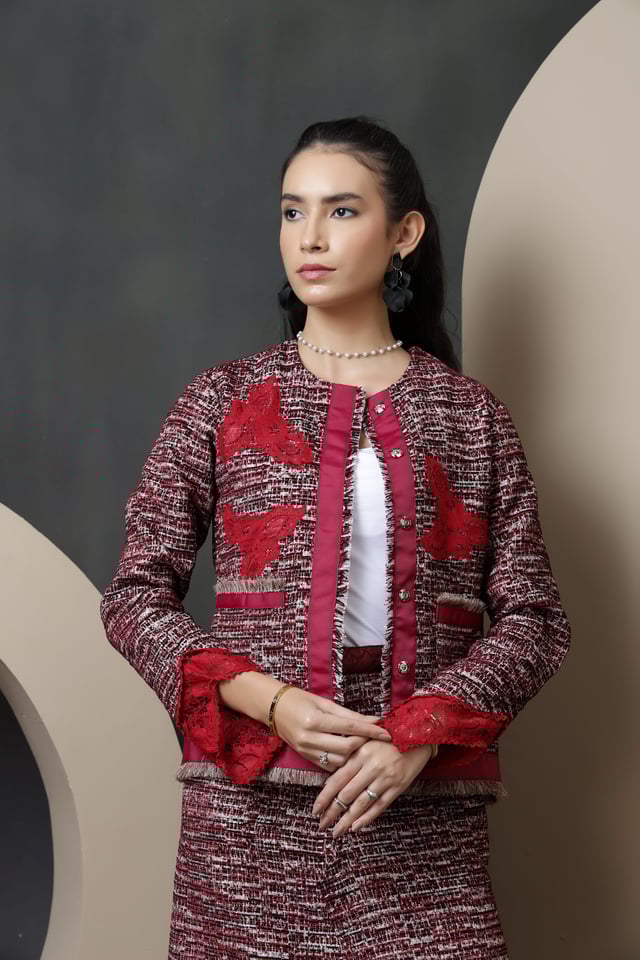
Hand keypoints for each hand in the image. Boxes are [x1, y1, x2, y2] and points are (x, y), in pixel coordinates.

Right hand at [271, 687, 392, 769]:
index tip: (387, 733)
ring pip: (339, 761)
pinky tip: (348, 752)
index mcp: (316, 720)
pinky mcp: (305, 757)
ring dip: (353, 754)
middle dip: (363, 744)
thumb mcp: (325, 703)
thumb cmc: (301, 700)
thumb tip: (374, 720)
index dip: (370, 731)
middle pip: (346, 748)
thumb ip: (349, 715)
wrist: (274, 708)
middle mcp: (310, 738)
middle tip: (374, 738)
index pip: (350, 728)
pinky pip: (329, 765)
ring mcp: (307, 750)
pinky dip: (341, 760)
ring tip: (362, 744)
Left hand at [312, 738, 436, 836]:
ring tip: (336, 831)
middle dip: (332, 812)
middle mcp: (371, 767)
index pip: (337, 779)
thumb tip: (330, 776)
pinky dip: (367, 818)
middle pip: (346, 794)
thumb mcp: (366, 740)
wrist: (418, 736)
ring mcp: (385, 778)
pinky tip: (356, 827)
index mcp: (360, 754)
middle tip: (321, 825)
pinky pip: (379, 806)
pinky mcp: (397, 787)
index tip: (315, 810)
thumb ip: (350, 755)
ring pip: (361, 803)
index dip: (324, 797)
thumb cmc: (388, 737)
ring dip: (347, 820)